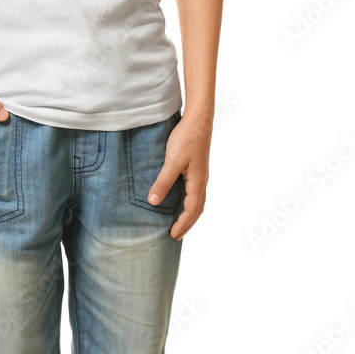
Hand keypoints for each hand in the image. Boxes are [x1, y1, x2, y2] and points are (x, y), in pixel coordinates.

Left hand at [147, 110, 212, 239]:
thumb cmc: (187, 139)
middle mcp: (201, 181)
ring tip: (179, 221)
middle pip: (197, 208)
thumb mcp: (172, 161)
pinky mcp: (196, 167)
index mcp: (198, 182)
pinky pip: (194, 190)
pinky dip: (188, 201)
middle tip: (176, 235)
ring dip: (189, 213)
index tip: (173, 235)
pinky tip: (179, 197)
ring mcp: (200, 174)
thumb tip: (153, 202)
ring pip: (197, 200)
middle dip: (188, 223)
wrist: (198, 119)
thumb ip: (163, 181)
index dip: (182, 224)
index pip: (191, 210)